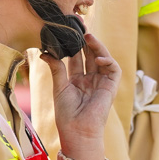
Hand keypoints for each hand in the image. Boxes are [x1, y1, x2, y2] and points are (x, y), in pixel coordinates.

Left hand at [40, 32, 120, 159]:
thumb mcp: (59, 87)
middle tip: (79, 28)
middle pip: (90, 55)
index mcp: (77, 80)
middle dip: (86, 42)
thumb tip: (45, 52)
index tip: (68, 33)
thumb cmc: (66, 114)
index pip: (77, 58)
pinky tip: (98, 58)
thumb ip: (56, 68)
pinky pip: (113, 69)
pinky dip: (108, 61)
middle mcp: (90, 79)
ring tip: (88, 36)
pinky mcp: (111, 86)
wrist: (77, 131)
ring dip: (97, 46)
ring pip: (102, 58)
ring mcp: (101, 82)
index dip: (74, 46)